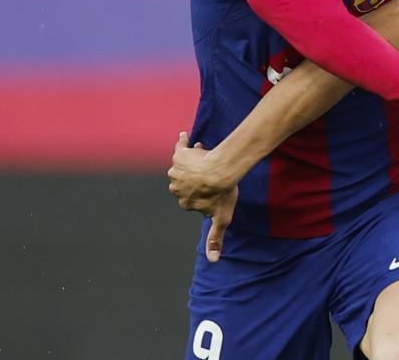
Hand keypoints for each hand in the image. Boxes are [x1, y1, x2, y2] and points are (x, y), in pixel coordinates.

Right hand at [168, 132, 239, 261]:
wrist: (222, 170)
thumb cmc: (223, 193)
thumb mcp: (221, 218)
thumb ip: (215, 238)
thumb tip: (214, 261)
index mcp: (184, 201)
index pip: (192, 198)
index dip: (203, 192)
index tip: (212, 187)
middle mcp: (176, 186)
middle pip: (186, 181)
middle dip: (196, 177)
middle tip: (210, 171)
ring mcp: (176, 170)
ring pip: (183, 165)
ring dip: (192, 161)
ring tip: (206, 154)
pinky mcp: (179, 154)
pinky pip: (179, 146)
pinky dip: (182, 142)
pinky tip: (186, 136)